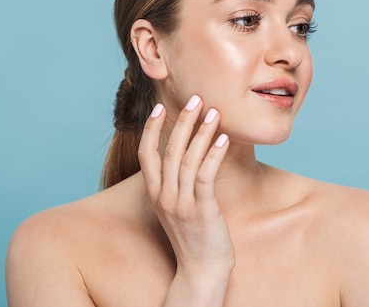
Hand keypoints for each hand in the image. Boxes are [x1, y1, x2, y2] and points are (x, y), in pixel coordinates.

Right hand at [138, 95, 234, 281]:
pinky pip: (206, 175)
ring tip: (213, 111)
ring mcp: (181, 204)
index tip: (158, 108)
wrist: (201, 271)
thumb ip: (177, 183)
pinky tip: (223, 139)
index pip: (145, 155)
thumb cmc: (193, 237)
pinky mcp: (201, 210)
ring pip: (188, 159)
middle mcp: (164, 197)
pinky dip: (214, 154)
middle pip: (169, 150)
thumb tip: (188, 155)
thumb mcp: (177, 208)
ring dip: (201, 132)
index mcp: (155, 194)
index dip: (150, 130)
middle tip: (195, 98)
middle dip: (182, 121)